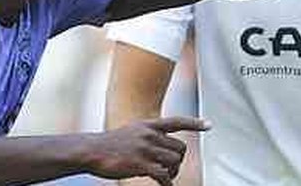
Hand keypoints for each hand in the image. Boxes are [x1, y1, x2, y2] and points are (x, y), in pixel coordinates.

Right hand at [82, 116, 210, 185]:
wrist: (91, 151)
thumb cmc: (110, 145)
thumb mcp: (131, 132)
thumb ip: (148, 135)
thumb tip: (166, 148)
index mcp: (147, 125)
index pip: (176, 121)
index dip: (194, 123)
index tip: (209, 125)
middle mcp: (149, 134)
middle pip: (179, 148)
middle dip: (178, 161)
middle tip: (170, 170)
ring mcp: (145, 149)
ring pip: (174, 162)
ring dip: (173, 173)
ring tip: (165, 178)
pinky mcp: (140, 164)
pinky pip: (164, 176)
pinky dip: (167, 184)